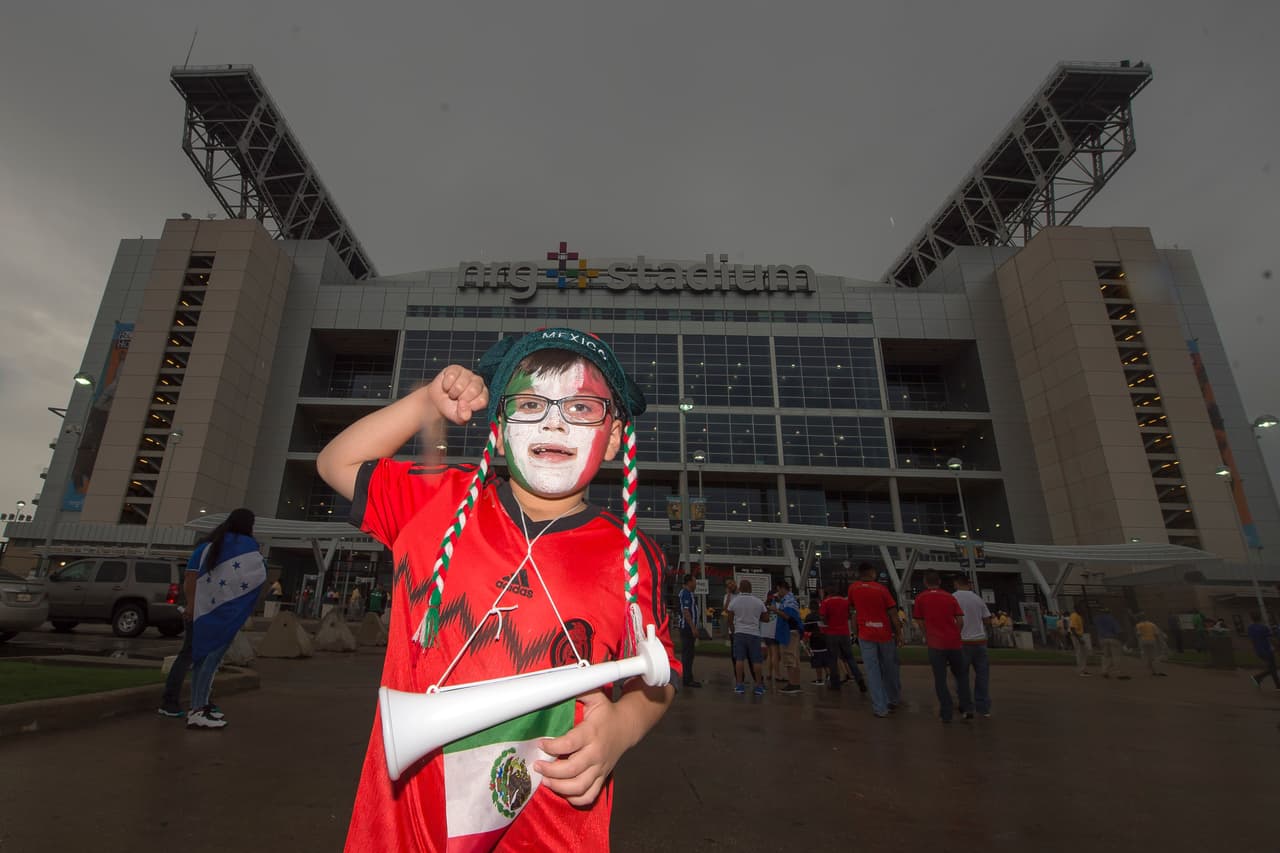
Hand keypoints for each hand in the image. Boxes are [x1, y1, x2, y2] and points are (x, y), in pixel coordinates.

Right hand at [427, 365, 488, 424]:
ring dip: (452, 392)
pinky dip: (446, 385)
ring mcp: (468, 374)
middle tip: (456, 400)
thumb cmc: (451, 408)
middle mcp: (478, 383)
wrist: (436, 401)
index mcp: (483, 395)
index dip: (470, 406)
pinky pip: (451, 377)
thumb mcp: (458, 417)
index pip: (482, 401)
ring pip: (460, 385)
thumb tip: (466, 412)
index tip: (463, 407)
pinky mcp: (456, 368)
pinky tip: (447, 387)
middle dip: (461, 398)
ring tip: (452, 394)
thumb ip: (464, 417)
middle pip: (473, 391)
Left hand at [536, 689, 628, 806]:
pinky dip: (575, 799)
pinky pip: (589, 795)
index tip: (541, 744)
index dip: (552, 747)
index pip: (569, 744)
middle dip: (551, 771)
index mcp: (592, 732)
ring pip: (579, 787)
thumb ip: (579, 690)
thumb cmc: (606, 712)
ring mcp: (600, 767)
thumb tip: (560, 683)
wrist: (627, 727)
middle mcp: (596, 753)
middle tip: (538, 766)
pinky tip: (563, 791)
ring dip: (559, 787)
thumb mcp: (594, 697)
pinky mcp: (602, 777)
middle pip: (572, 769)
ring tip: (546, 780)